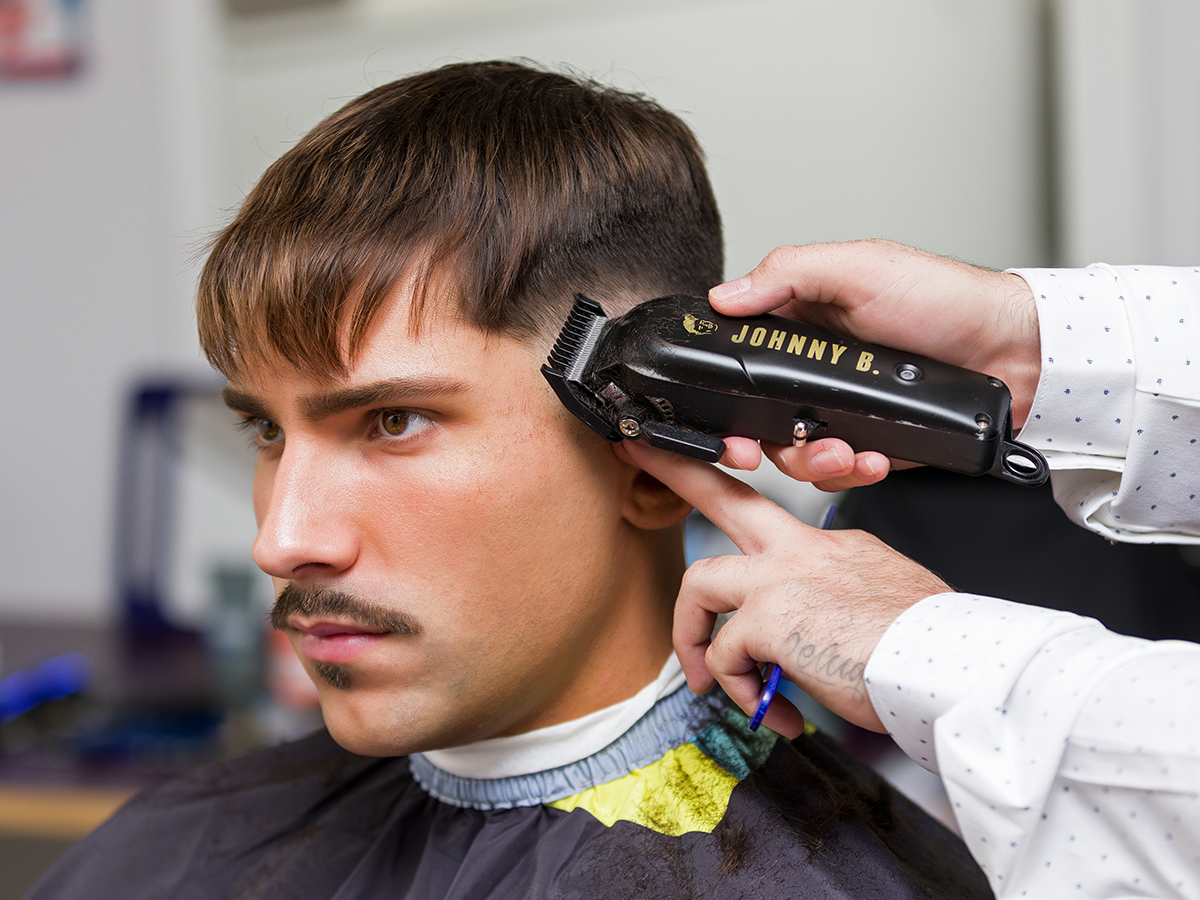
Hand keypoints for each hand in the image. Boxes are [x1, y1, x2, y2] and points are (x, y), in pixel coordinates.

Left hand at [617, 439, 950, 735]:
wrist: (953, 664)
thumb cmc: (930, 647)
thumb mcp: (882, 601)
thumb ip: (838, 600)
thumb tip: (816, 628)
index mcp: (832, 546)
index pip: (775, 516)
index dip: (743, 501)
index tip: (722, 480)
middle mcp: (802, 551)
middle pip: (726, 497)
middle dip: (680, 474)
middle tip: (640, 454)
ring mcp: (781, 578)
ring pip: (701, 584)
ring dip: (693, 637)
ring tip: (712, 681)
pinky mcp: (768, 619)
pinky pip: (725, 657)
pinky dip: (743, 692)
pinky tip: (776, 712)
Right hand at [710, 240, 1040, 487]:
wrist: (1016, 352)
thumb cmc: (944, 299)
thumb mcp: (860, 268)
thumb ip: (788, 273)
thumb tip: (725, 294)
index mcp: (800, 323)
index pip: (741, 361)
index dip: (722, 393)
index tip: (719, 419)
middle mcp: (814, 370)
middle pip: (758, 418)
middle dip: (759, 442)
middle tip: (757, 454)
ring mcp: (842, 409)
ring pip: (795, 452)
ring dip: (811, 461)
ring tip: (846, 454)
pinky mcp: (873, 442)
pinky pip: (840, 472)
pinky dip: (851, 473)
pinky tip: (875, 460)